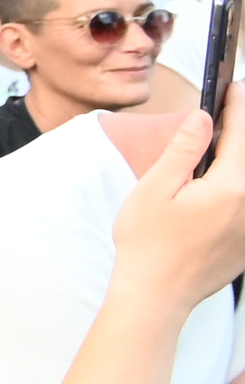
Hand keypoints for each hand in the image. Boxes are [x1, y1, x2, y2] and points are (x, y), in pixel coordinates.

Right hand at [111, 105, 244, 308]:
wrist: (156, 297)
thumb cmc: (148, 245)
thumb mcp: (156, 189)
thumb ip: (184, 150)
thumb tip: (203, 117)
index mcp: (230, 187)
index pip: (241, 133)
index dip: (237, 105)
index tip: (232, 87)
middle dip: (241, 130)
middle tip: (230, 108)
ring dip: (238, 159)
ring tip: (224, 143)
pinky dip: (238, 185)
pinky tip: (222, 180)